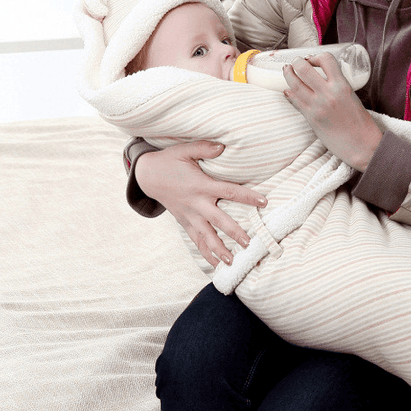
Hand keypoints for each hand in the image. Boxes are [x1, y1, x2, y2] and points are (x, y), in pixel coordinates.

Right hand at [135, 141, 266, 267]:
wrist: (147, 176)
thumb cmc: (169, 161)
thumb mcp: (185, 150)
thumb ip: (204, 148)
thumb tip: (223, 146)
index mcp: (201, 185)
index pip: (228, 191)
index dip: (246, 196)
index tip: (263, 202)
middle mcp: (196, 203)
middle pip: (218, 220)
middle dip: (234, 232)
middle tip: (249, 242)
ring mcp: (189, 215)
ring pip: (206, 236)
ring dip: (219, 250)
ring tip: (232, 262)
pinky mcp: (183, 222)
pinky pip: (195, 240)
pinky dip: (205, 253)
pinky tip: (216, 264)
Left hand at [282, 54, 382, 170]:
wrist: (361, 144)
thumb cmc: (360, 122)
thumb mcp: (351, 96)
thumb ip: (338, 86)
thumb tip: (323, 79)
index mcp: (342, 85)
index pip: (326, 59)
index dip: (316, 56)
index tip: (314, 60)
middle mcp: (328, 93)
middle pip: (304, 69)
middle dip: (297, 62)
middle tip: (296, 62)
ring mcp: (317, 106)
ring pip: (294, 84)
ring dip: (288, 74)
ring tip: (287, 70)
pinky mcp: (310, 118)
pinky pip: (294, 101)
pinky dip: (289, 93)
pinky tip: (288, 90)